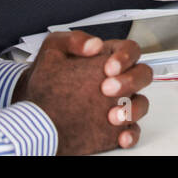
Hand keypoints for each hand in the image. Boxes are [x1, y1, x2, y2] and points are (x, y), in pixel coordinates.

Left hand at [14, 30, 152, 154]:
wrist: (35, 109)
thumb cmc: (46, 77)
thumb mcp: (54, 50)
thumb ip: (73, 40)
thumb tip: (94, 44)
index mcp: (108, 58)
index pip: (130, 50)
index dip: (125, 57)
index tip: (108, 68)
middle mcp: (119, 80)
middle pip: (142, 75)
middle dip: (130, 81)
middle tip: (108, 89)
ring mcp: (119, 103)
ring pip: (141, 104)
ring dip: (132, 110)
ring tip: (112, 116)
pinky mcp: (115, 127)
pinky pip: (132, 131)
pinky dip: (130, 134)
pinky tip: (120, 137)